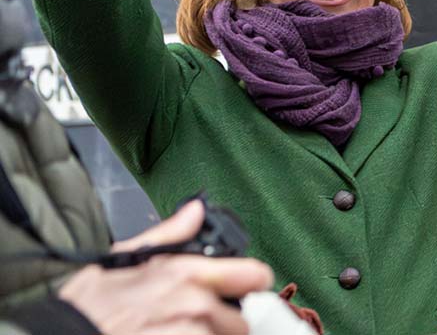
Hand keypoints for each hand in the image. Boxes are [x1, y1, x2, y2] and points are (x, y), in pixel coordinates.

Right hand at [58, 201, 274, 334]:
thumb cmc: (87, 305)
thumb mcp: (123, 259)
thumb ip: (169, 235)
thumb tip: (196, 210)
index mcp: (184, 272)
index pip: (253, 275)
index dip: (252, 284)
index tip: (248, 291)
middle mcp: (192, 303)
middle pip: (241, 320)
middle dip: (226, 324)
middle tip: (198, 324)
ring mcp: (187, 333)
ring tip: (173, 332)